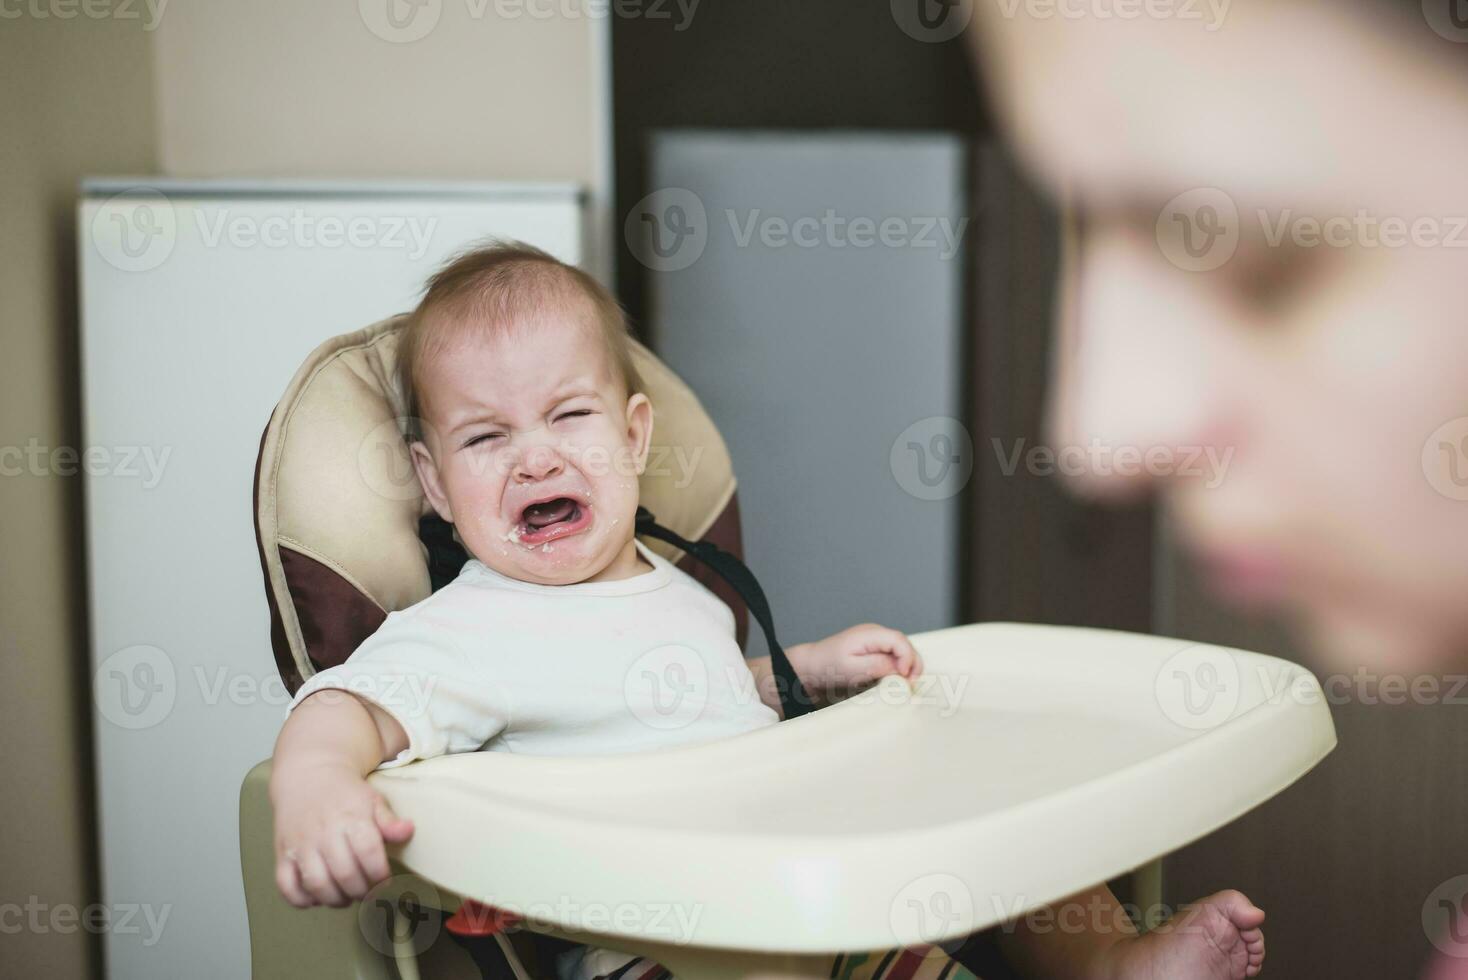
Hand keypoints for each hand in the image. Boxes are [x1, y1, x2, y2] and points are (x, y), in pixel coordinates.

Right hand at [271, 762, 414, 907]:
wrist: (308, 776)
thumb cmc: (346, 794)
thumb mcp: (373, 800)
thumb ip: (389, 821)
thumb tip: (408, 831)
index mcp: (351, 818)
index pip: (368, 853)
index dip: (379, 874)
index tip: (384, 881)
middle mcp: (324, 832)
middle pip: (344, 874)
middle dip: (361, 891)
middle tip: (367, 892)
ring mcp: (300, 844)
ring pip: (316, 884)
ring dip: (335, 899)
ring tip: (346, 897)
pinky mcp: (282, 853)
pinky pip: (286, 885)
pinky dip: (301, 899)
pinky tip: (316, 897)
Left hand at [792, 622, 922, 702]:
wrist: (812, 666)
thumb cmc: (828, 667)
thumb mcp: (852, 669)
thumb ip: (877, 666)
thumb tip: (900, 668)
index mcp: (870, 634)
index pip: (899, 640)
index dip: (908, 658)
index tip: (905, 676)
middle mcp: (875, 634)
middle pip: (904, 645)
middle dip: (912, 664)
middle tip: (911, 684)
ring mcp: (875, 641)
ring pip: (901, 651)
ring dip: (907, 667)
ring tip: (905, 684)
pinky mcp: (874, 650)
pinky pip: (893, 656)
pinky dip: (898, 668)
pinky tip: (895, 680)